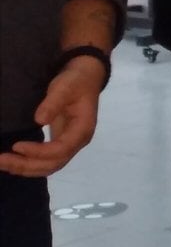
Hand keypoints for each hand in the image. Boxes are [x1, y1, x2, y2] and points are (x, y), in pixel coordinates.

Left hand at [0, 58, 102, 176]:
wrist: (86, 77)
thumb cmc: (76, 81)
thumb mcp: (65, 87)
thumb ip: (54, 102)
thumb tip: (39, 120)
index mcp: (82, 129)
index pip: (61, 149)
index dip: (39, 151)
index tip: (16, 146)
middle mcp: (77, 141)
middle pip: (54, 163)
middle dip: (27, 164)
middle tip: (1, 159)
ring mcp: (69, 143)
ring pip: (49, 166)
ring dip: (26, 168)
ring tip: (3, 164)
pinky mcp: (60, 142)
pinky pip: (46, 160)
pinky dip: (30, 165)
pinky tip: (14, 163)